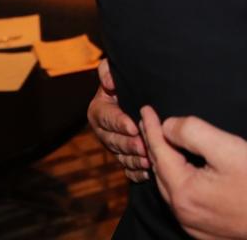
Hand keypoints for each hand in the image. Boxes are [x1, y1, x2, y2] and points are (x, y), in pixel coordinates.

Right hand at [87, 59, 149, 180]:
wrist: (137, 95)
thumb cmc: (125, 82)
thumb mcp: (113, 72)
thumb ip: (107, 72)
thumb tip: (109, 81)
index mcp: (99, 111)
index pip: (107, 118)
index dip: (119, 123)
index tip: (133, 126)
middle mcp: (104, 131)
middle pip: (114, 141)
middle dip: (129, 144)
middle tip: (144, 146)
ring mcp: (114, 146)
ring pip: (122, 157)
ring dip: (134, 160)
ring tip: (148, 161)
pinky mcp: (124, 157)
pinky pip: (128, 168)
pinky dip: (136, 173)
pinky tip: (148, 174)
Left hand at [140, 108, 246, 239]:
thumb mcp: (228, 147)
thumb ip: (194, 132)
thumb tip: (168, 127)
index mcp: (184, 191)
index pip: (159, 151)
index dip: (151, 128)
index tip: (146, 109)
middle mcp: (183, 212)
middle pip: (160, 171)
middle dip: (154, 145)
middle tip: (149, 123)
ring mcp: (192, 225)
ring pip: (169, 189)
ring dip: (163, 164)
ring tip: (161, 144)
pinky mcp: (204, 231)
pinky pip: (181, 203)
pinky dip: (175, 183)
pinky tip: (182, 173)